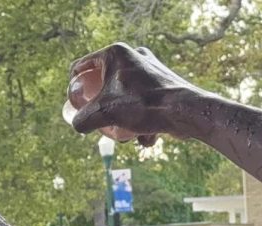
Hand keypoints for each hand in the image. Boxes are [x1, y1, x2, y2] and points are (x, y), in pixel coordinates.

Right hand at [70, 43, 205, 147]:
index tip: (75, 105)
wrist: (187, 112)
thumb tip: (77, 124)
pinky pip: (145, 104)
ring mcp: (151, 69)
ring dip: (125, 120)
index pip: (82, 67)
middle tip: (102, 123)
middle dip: (104, 109)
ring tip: (129, 136)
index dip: (74, 88)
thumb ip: (85, 119)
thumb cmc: (146, 105)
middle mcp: (134, 56)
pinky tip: (149, 138)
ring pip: (126, 98)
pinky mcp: (164, 84)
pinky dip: (145, 122)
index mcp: (116, 53)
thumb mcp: (107, 113)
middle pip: (105, 85)